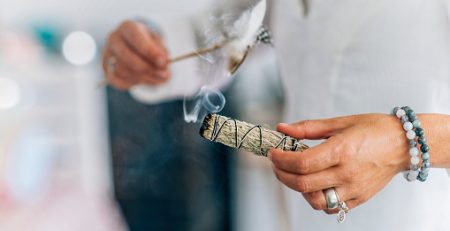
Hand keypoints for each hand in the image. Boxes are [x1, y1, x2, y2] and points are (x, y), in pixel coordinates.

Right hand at [102, 20, 169, 89]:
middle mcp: (113, 39)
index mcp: (128, 27)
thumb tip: (162, 65)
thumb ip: (161, 53)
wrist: (137, 47)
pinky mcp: (106, 70)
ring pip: (121, 71)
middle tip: (163, 74)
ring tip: (156, 76)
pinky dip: (134, 83)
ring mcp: (107, 55)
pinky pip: (118, 81)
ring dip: (142, 78)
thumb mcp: (159, 44)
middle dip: (146, 68)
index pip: (135, 37)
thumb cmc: (149, 44)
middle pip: (125, 56)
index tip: (162, 62)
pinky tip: (145, 79)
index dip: (149, 51)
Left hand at [268, 114, 410, 213]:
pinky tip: (314, 184)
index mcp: (341, 150)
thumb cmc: (373, 129)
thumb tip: (282, 129)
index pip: (302, 162)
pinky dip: (316, 199)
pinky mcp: (359, 198)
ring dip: (297, 189)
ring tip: (295, 174)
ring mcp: (353, 189)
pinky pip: (331, 207)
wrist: (404, 144)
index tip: (272, 152)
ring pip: (315, 201)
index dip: (281, 159)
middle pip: (302, 184)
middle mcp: (347, 173)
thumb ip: (308, 128)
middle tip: (276, 163)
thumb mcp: (340, 122)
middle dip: (281, 174)